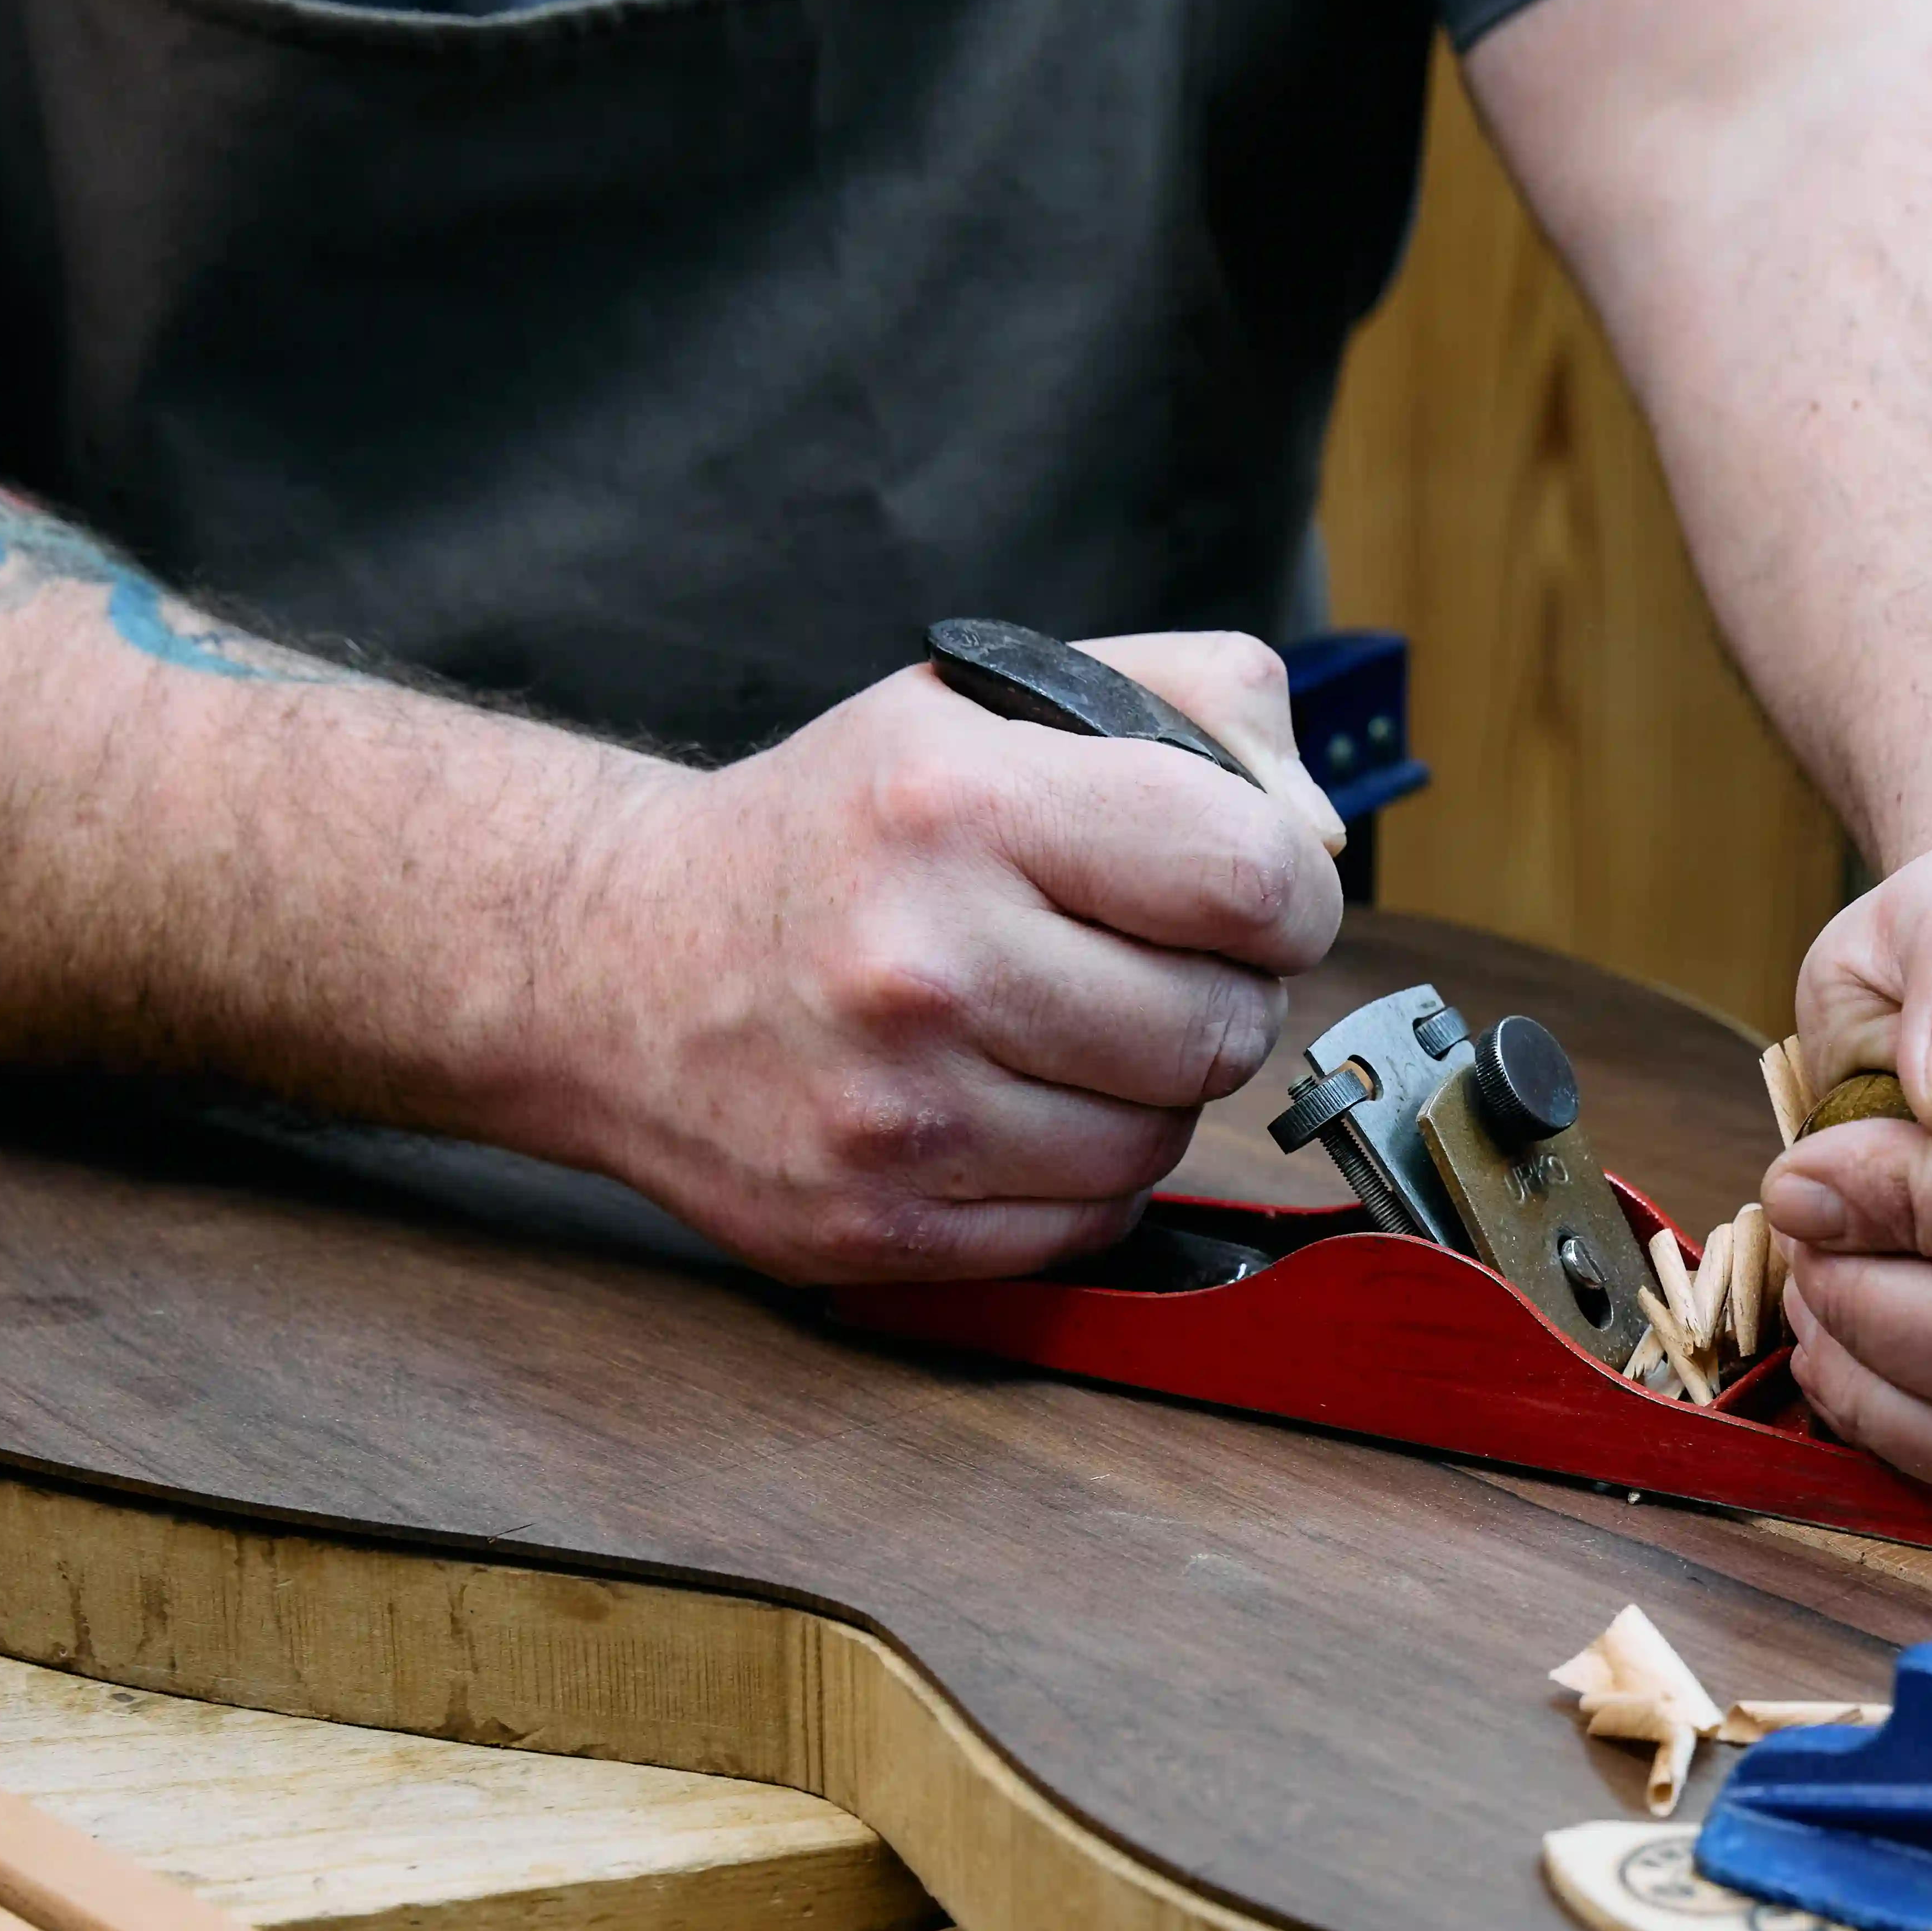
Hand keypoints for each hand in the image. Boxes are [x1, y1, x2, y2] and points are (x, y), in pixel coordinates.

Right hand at [527, 632, 1342, 1280]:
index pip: (1252, 879)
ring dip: (1144, 1088)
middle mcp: (927, 963)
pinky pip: (1086, 1222)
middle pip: (1224, 1026)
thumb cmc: (835, 833)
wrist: (615, 960)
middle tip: (1134, 962)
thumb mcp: (993, 704)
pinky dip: (1076, 1171)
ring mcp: (900, 1113)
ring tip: (1056, 1028)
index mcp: (964, 807)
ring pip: (1163, 1136)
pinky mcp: (881, 1226)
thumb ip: (1199, 712)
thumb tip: (1316, 836)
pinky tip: (1006, 1103)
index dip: (1288, 896)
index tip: (1253, 898)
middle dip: (1213, 994)